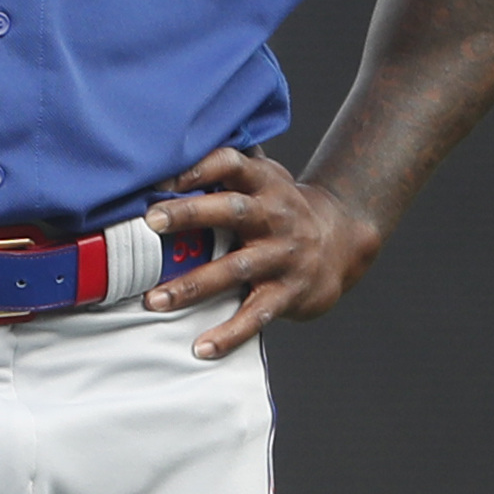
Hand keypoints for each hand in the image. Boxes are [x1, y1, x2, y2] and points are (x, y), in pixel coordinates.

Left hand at [141, 146, 383, 360]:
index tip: (165, 177)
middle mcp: (275, 216)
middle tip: (151, 221)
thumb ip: (226, 163)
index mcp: (264, 183)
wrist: (342, 241)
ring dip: (193, 285)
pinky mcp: (288, 292)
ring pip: (236, 268)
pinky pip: (256, 315)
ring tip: (154, 299)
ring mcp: (282, 255)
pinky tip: (202, 347)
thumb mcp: (264, 177)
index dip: (200, 167)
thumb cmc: (282, 207)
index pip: (233, 164)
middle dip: (190, 214)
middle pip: (232, 210)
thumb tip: (170, 145)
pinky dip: (230, 334)